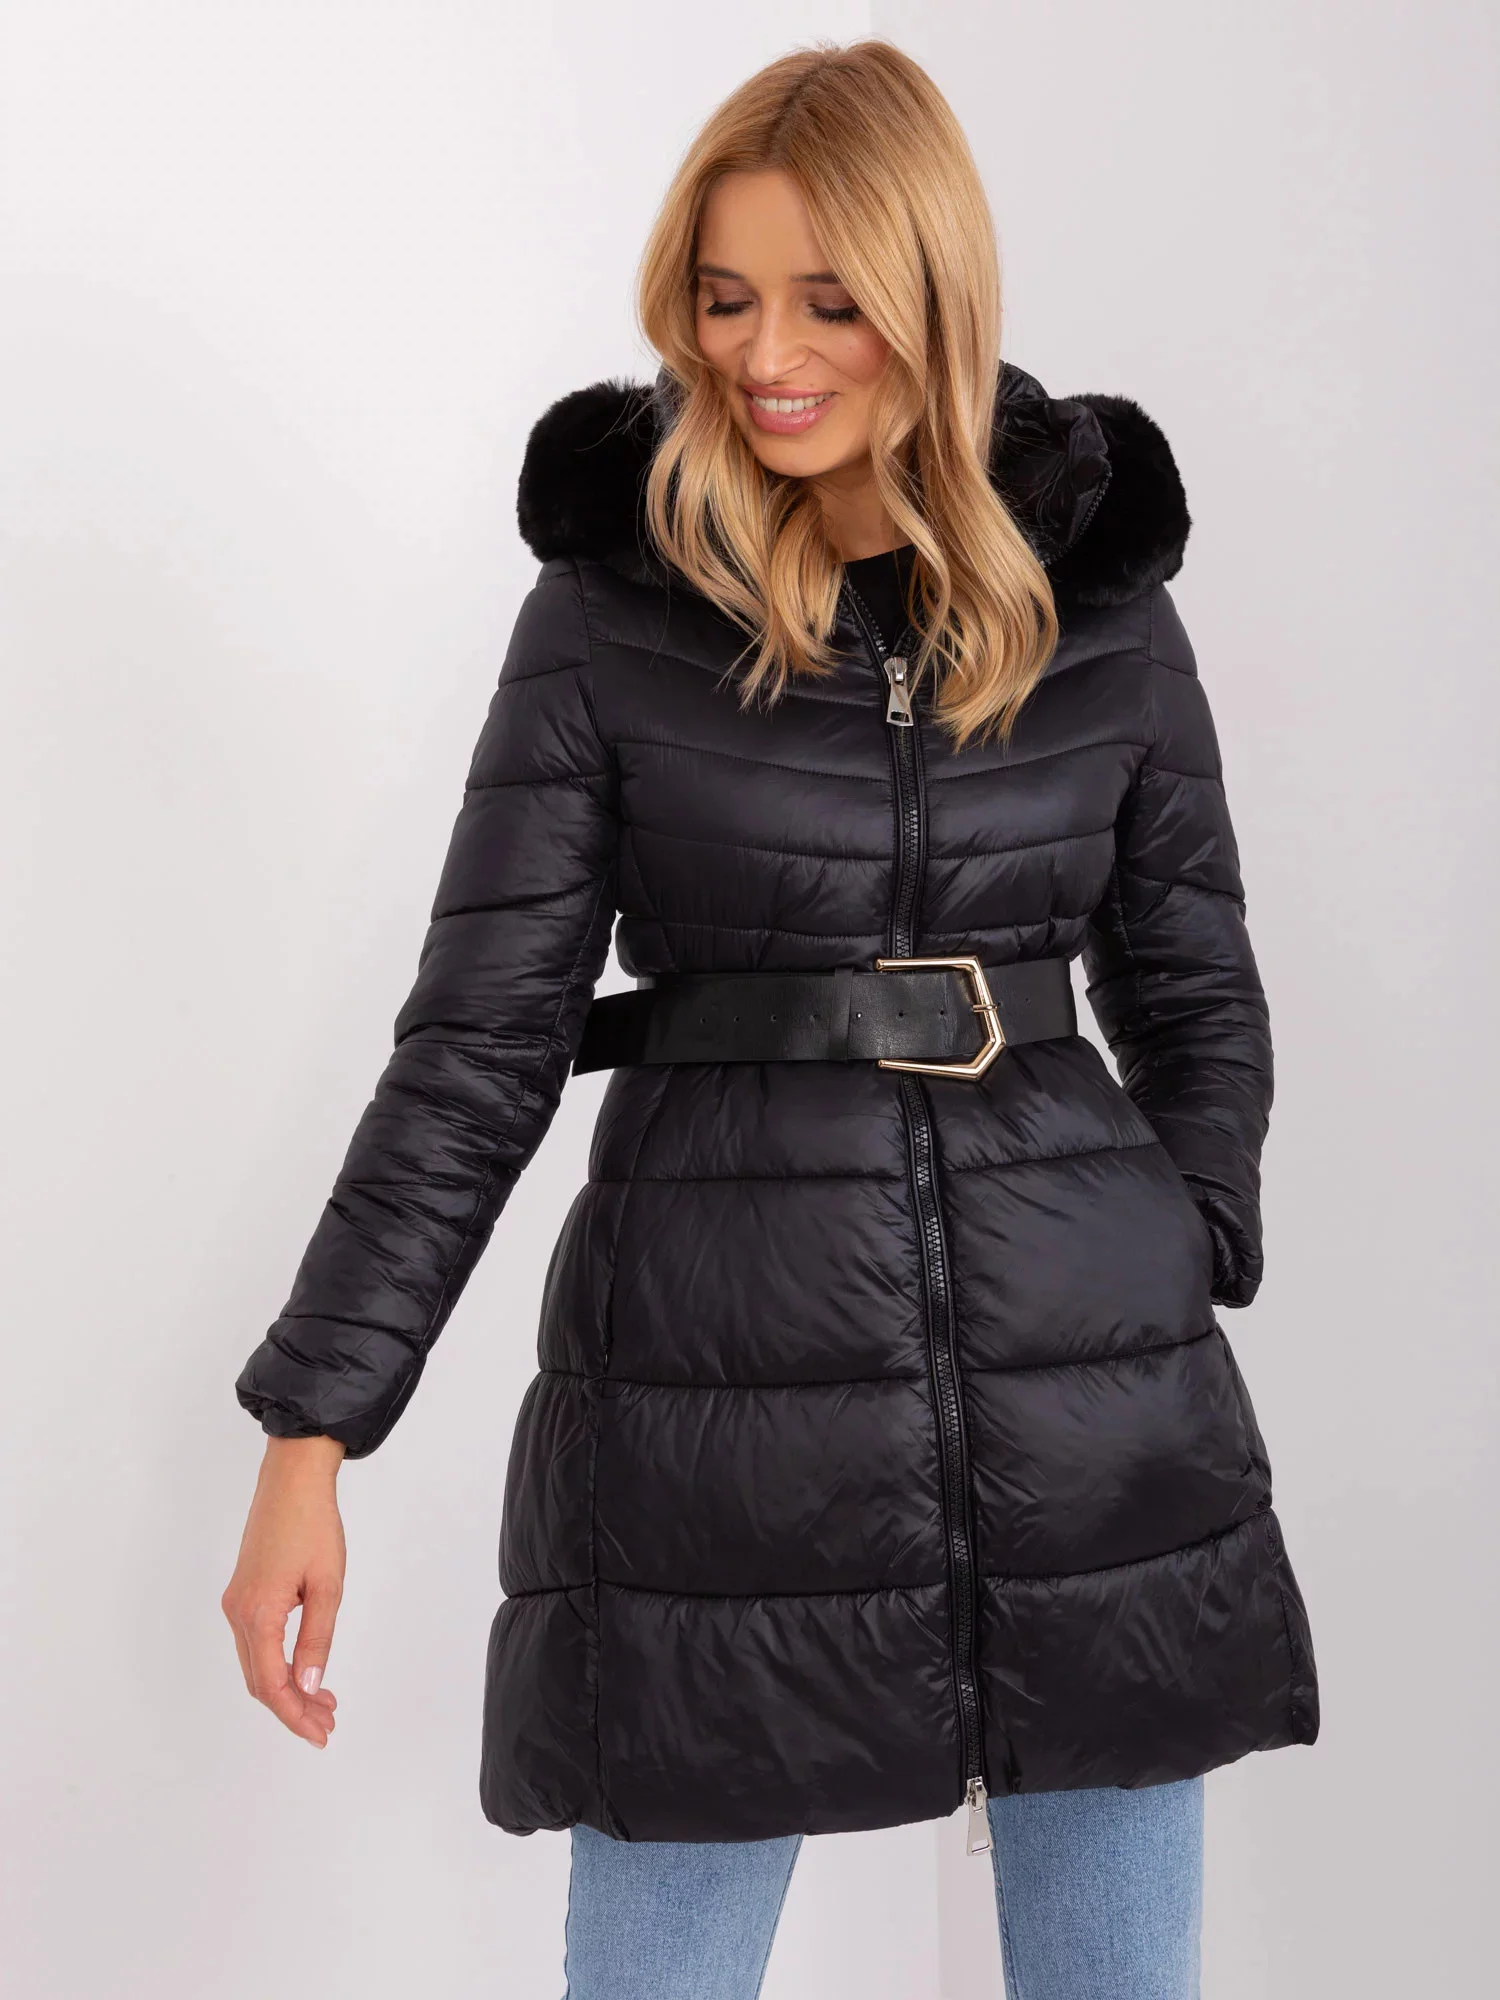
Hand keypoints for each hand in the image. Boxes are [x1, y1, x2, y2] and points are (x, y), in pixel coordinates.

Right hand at [222, 1435, 346, 1746]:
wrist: (292, 1480)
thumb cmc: (314, 1525)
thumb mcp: (327, 1585)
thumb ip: (317, 1638)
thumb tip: (310, 1684)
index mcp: (258, 1614)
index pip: (272, 1684)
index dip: (295, 1716)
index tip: (321, 1734)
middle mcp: (238, 1613)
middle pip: (260, 1681)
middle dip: (293, 1708)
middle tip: (327, 1724)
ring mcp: (236, 1603)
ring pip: (257, 1665)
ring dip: (287, 1688)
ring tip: (323, 1703)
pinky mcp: (243, 1593)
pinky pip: (256, 1644)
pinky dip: (278, 1665)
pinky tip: (304, 1670)